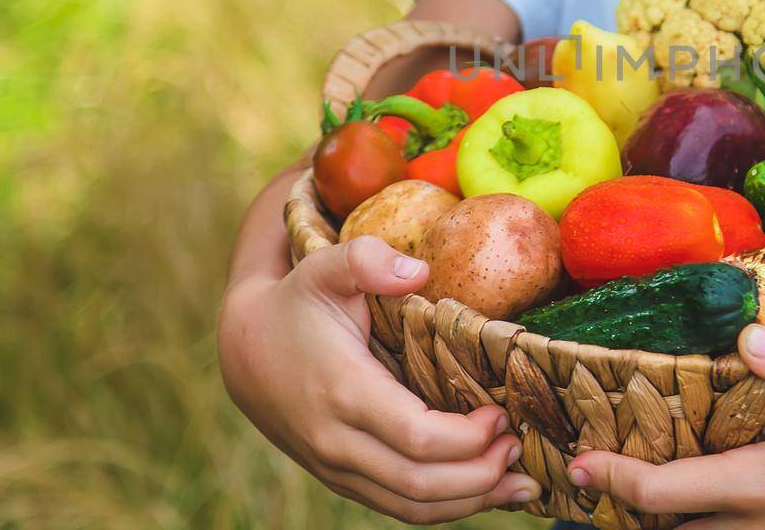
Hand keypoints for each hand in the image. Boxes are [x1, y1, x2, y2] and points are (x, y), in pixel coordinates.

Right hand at [218, 234, 539, 521]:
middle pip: (421, 484)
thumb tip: (417, 270)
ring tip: (519, 482)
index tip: (502, 413)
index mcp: (343, 393)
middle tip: (519, 446)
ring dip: (471, 501)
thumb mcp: (326, 268)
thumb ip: (366, 259)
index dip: (468, 437)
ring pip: (412, 507)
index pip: (417, 439)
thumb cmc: (297, 305)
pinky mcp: (344, 479)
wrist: (245, 350)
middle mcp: (337, 442)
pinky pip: (399, 507)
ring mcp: (338, 468)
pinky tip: (484, 490)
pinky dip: (446, 507)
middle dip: (481, 475)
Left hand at [568, 325, 764, 528]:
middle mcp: (753, 527)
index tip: (581, 462)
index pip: (663, 493)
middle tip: (600, 470)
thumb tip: (747, 334)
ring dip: (664, 521)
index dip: (613, 480)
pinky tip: (696, 501)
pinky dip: (700, 525)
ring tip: (638, 486)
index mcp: (759, 486)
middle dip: (628, 509)